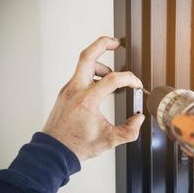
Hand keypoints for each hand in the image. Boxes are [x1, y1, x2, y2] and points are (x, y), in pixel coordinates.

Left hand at [42, 36, 144, 160]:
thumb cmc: (76, 145)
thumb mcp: (108, 140)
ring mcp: (69, 89)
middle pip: (88, 56)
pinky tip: (101, 85)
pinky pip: (80, 75)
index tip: (136, 84)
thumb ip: (129, 131)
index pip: (113, 79)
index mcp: (87, 100)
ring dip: (100, 64)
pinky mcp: (66, 92)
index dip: (129, 79)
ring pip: (84, 64)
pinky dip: (93, 74)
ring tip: (112, 75)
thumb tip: (139, 119)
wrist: (54, 150)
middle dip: (103, 44)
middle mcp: (75, 90)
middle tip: (116, 43)